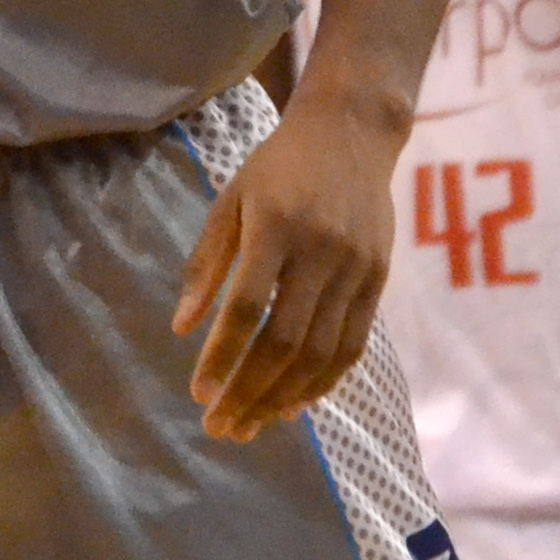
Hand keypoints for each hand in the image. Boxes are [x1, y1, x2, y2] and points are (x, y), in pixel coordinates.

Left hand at [170, 89, 397, 439]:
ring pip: (322, 352)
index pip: (246, 308)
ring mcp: (356, 268)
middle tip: (220, 427)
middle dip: (250, 392)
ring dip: (284, 397)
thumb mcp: (230, 200)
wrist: (353, 132)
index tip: (199, 393)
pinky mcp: (379, 279)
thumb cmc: (278, 167)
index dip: (222, 357)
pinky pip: (353, 345)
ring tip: (251, 426)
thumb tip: (181, 327)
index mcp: (275, 227)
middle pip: (285, 341)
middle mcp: (320, 252)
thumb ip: (206, 263)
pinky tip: (294, 403)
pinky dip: (323, 381)